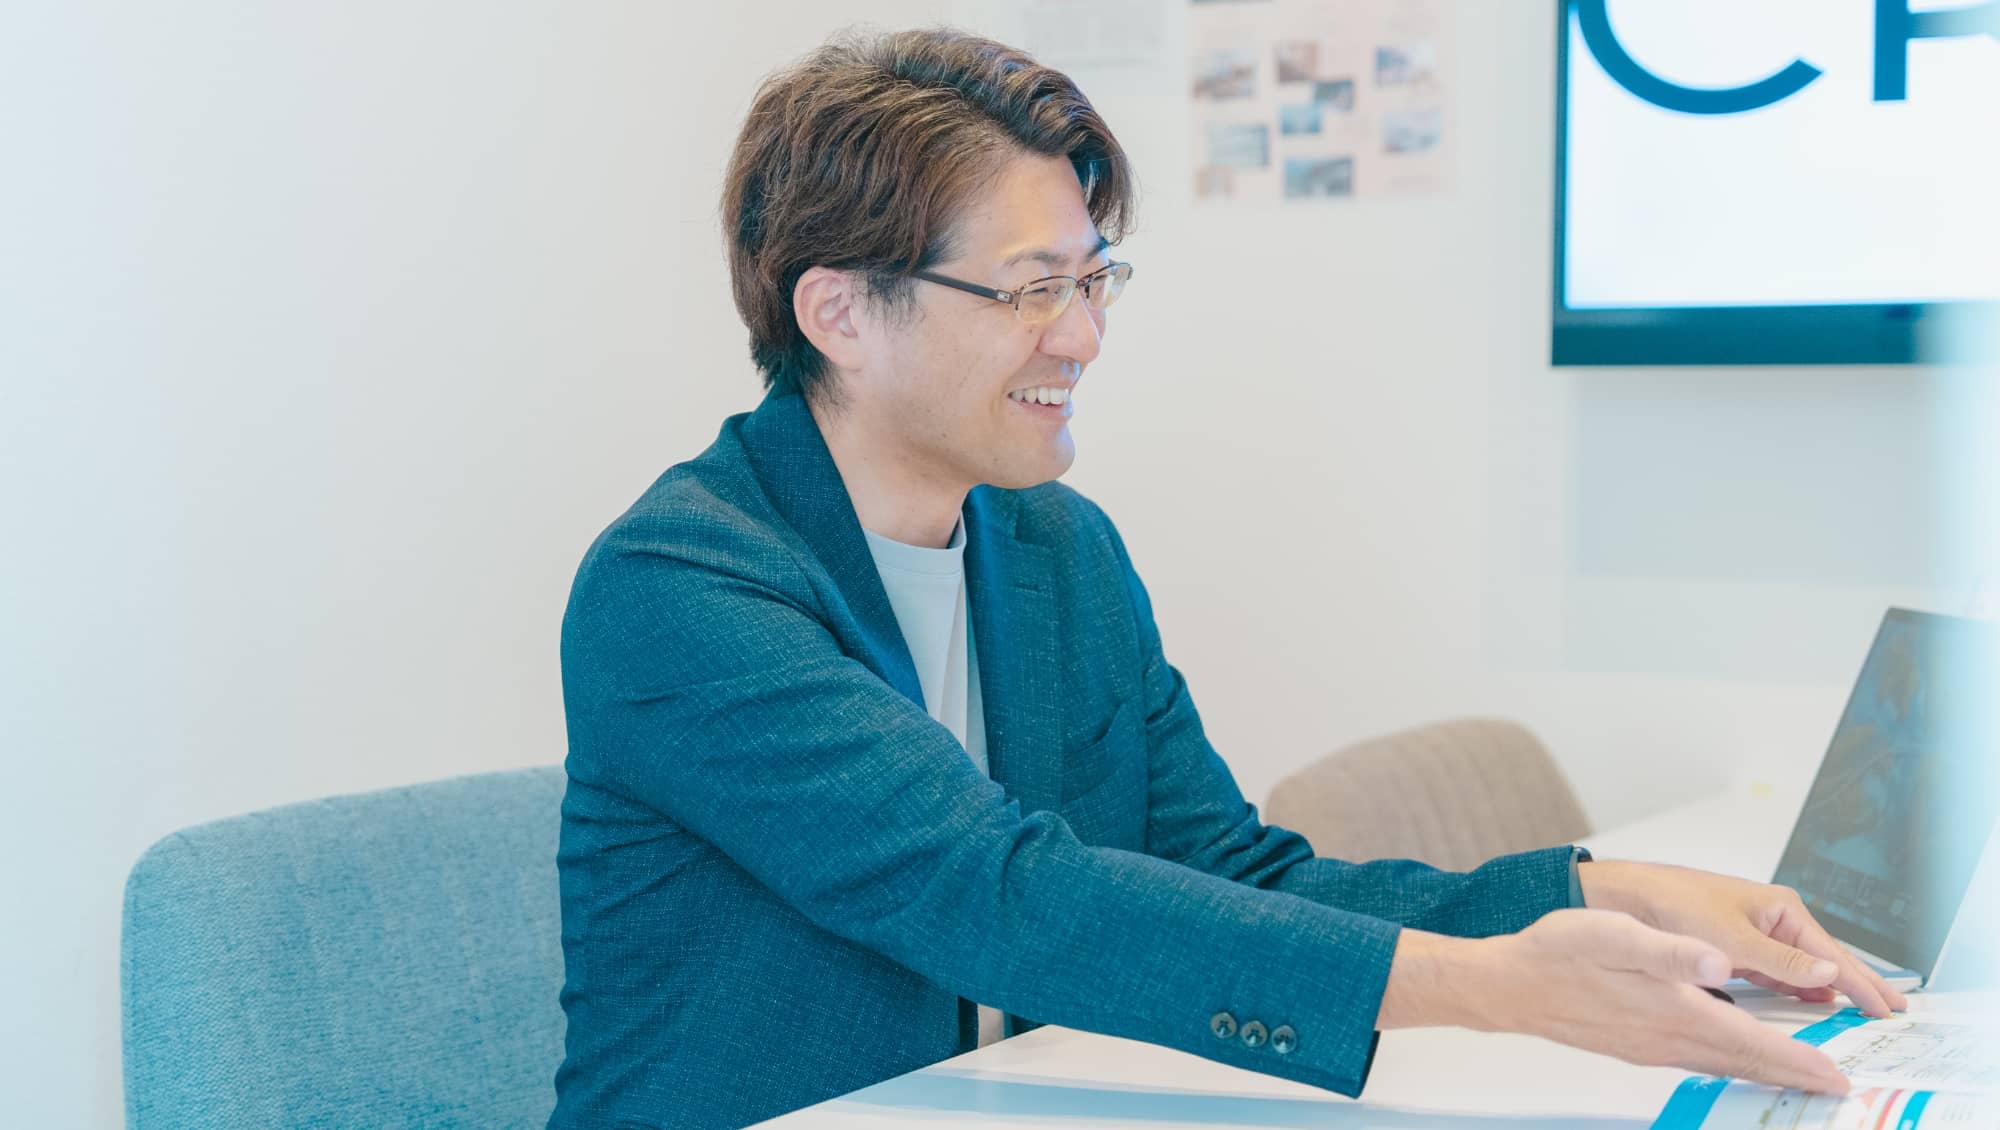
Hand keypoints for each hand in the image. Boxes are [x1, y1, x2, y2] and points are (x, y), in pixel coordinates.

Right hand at [1379, 911, 1850, 1093]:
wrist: (1508, 985)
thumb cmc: (1557, 953)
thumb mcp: (1616, 934)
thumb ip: (1673, 950)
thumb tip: (1722, 962)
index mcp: (1675, 1011)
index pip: (1755, 1045)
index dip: (1800, 1061)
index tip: (1837, 1076)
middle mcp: (1669, 1039)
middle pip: (1746, 1066)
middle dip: (1794, 1076)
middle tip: (1835, 1086)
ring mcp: (1652, 1049)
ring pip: (1724, 1067)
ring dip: (1765, 1073)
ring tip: (1799, 1074)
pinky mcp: (1637, 1047)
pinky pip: (1698, 1062)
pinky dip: (1730, 1064)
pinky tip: (1733, 1056)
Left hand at [1577, 860, 1906, 1017]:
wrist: (1626, 899)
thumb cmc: (1674, 904)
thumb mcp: (1731, 939)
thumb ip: (1781, 962)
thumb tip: (1829, 974)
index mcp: (1781, 908)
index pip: (1832, 953)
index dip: (1863, 982)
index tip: (1889, 1005)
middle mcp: (1773, 919)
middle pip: (1824, 959)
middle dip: (1858, 982)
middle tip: (1894, 1007)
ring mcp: (1756, 934)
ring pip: (1802, 968)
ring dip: (1829, 987)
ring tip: (1861, 1008)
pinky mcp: (1737, 948)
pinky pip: (1777, 972)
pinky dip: (1796, 987)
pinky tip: (1812, 999)